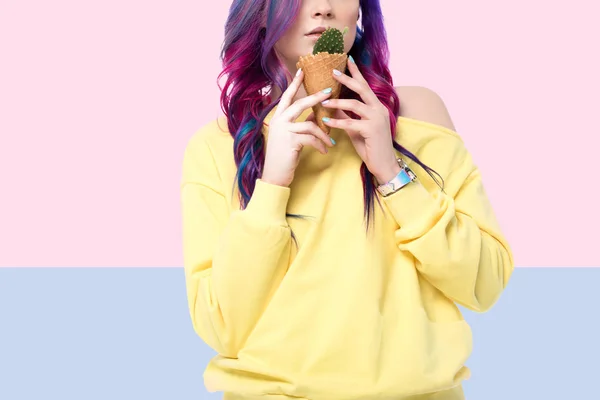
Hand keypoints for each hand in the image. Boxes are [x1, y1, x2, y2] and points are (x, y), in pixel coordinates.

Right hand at [262, 69, 335, 187]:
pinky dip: (320, 144)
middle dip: (316, 97)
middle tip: (329, 91)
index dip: (294, 83)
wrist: (274, 175)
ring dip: (324, 133)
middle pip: (299, 104)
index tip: (301, 70)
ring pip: (310, 124)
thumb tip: (314, 115)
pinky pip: (311, 138)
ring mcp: (283, 131)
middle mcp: (279, 121)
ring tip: (331, 141)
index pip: (286, 96)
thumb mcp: (291, 137)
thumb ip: (299, 124)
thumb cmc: (284, 156)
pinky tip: (325, 151)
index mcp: (278, 118)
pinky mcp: (290, 141)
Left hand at [321, 59, 399, 183]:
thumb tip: (333, 106)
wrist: (384, 165)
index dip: (357, 72)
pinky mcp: (372, 130)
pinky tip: (325, 121)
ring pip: (355, 105)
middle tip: (332, 71)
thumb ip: (347, 116)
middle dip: (347, 79)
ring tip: (323, 101)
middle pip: (362, 89)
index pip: (366, 86)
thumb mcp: (357, 128)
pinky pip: (351, 123)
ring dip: (338, 102)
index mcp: (377, 107)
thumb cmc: (371, 146)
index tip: (348, 59)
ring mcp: (377, 119)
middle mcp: (379, 109)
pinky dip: (337, 122)